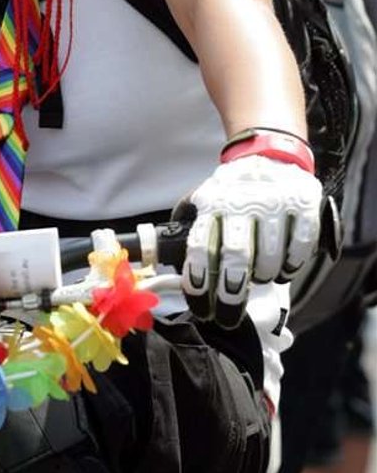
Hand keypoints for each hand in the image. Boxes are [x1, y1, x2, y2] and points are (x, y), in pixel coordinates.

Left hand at [180, 154, 322, 326]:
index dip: (198, 283)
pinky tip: (284, 268)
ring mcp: (274, 204)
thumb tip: (168, 265)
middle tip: (228, 317)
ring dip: (264, 277)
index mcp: (211, 204)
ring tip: (260, 278)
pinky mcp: (303, 205)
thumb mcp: (202, 199)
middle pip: (235, 258)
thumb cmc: (231, 190)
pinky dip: (291, 266)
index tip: (201, 308)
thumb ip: (187, 227)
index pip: (199, 247)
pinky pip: (299, 248)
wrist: (269, 155)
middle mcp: (241, 203)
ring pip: (269, 259)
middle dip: (231, 297)